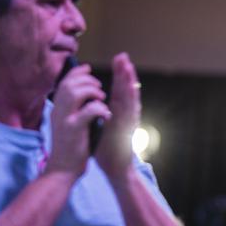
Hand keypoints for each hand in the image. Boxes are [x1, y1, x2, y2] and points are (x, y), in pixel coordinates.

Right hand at [47, 64, 109, 176]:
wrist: (62, 170)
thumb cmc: (70, 147)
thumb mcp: (67, 124)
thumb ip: (72, 109)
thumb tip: (83, 93)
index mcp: (57, 109)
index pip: (64, 83)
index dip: (77, 73)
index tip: (88, 68)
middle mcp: (58, 112)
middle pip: (69, 84)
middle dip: (86, 79)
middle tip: (99, 86)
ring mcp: (64, 120)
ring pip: (74, 93)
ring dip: (92, 91)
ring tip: (102, 98)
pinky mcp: (74, 130)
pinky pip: (88, 111)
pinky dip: (99, 109)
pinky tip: (105, 114)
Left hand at [95, 53, 140, 180]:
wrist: (117, 169)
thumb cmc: (107, 150)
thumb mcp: (102, 128)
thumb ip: (101, 115)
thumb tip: (94, 104)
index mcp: (118, 113)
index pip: (118, 89)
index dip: (118, 74)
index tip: (117, 60)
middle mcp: (126, 115)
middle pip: (125, 89)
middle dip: (124, 72)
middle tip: (123, 56)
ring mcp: (129, 121)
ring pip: (130, 97)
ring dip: (129, 81)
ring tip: (127, 66)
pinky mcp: (129, 128)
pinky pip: (130, 110)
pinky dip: (131, 98)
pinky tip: (131, 87)